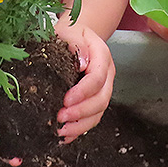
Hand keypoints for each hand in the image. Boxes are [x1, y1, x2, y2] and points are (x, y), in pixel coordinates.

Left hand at [53, 18, 114, 143]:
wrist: (78, 34)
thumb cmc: (71, 32)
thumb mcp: (71, 30)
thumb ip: (75, 43)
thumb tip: (81, 64)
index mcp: (102, 58)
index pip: (97, 79)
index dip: (83, 92)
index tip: (65, 100)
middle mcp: (107, 76)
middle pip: (101, 100)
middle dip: (81, 112)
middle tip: (60, 118)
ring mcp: (103, 89)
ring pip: (98, 112)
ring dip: (81, 125)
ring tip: (61, 131)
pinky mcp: (94, 99)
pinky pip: (91, 118)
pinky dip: (79, 129)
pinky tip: (64, 136)